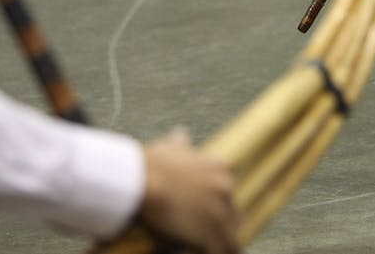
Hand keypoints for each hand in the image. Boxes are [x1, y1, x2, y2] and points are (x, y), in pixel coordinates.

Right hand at [138, 129, 238, 253]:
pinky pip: (224, 250)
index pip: (228, 192)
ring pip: (230, 236)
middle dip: (224, 224)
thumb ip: (180, 144)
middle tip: (209, 232)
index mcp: (221, 168)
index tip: (210, 212)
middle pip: (234, 214)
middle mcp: (226, 189)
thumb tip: (180, 134)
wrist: (140, 180)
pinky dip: (219, 253)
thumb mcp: (170, 148)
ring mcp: (220, 213)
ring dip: (223, 243)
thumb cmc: (150, 164)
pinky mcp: (211, 235)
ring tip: (218, 249)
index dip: (219, 204)